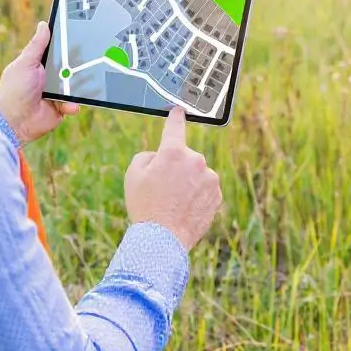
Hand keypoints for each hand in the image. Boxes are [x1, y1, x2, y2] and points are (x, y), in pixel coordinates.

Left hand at [0, 21, 79, 143]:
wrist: (15, 122)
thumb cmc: (15, 91)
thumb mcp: (25, 63)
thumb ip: (36, 45)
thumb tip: (43, 24)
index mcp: (38, 64)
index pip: (56, 50)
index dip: (66, 44)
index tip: (80, 35)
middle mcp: (48, 77)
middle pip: (69, 66)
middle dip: (79, 64)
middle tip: (91, 57)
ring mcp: (55, 93)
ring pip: (74, 84)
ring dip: (80, 84)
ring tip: (87, 82)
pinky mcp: (60, 107)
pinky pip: (73, 102)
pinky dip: (73, 103)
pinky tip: (70, 104)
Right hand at [124, 108, 222, 250]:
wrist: (162, 240)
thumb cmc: (145, 206)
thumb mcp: (133, 175)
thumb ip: (147, 156)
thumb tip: (160, 156)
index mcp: (173, 152)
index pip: (175, 126)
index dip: (175, 116)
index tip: (179, 110)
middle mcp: (196, 160)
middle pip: (184, 157)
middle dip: (175, 168)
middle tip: (162, 188)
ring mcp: (209, 178)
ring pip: (196, 174)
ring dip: (188, 182)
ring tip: (173, 203)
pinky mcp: (217, 195)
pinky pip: (205, 189)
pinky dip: (197, 196)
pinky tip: (184, 209)